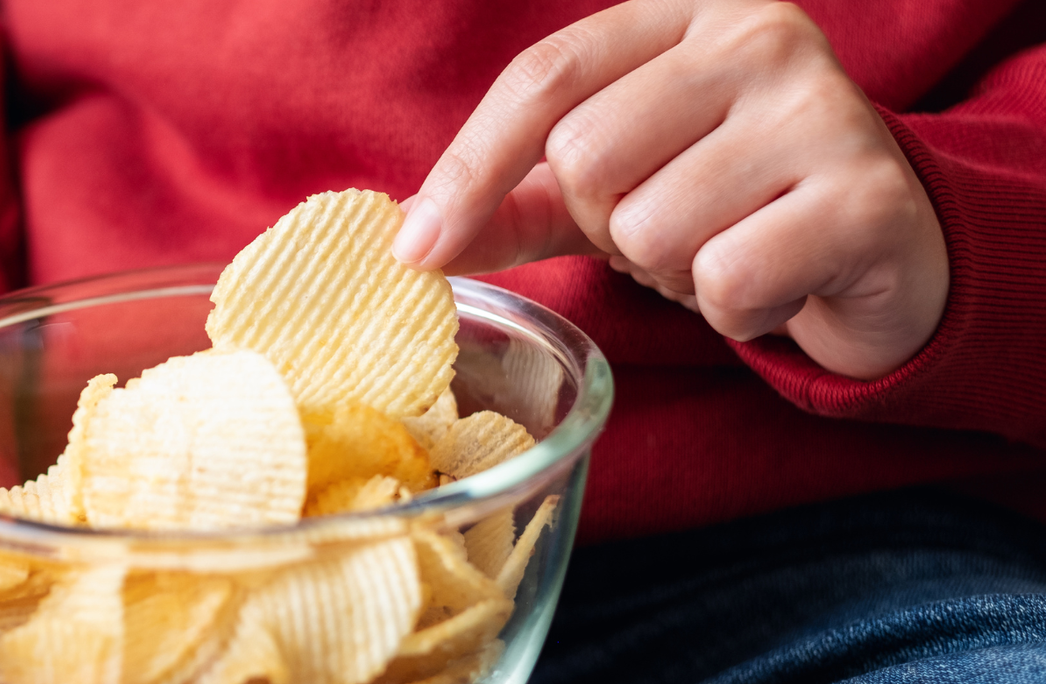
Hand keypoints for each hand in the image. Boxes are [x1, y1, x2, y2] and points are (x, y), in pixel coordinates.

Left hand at [390, 0, 946, 380]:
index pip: (544, 78)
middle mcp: (759, 36)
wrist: (883, 250)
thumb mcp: (606, 190)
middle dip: (604, 222)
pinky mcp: (866, 195)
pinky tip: (775, 283)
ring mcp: (822, 107)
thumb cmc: (727, 204)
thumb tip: (410, 239)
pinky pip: (726, 280)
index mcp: (683, 14)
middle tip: (668, 226)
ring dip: (672, 270)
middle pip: (586, 156)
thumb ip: (508, 203)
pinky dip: (732, 308)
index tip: (417, 248)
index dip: (470, 168)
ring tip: (727, 248)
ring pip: (650, 226)